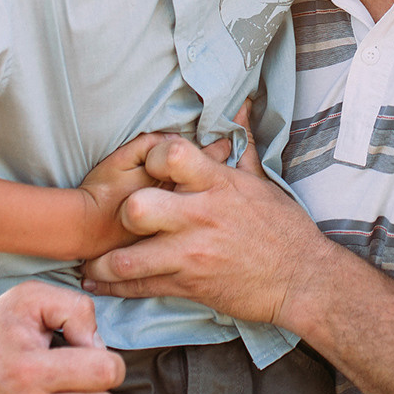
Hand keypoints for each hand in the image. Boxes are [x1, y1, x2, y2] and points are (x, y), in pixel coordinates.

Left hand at [79, 128, 335, 330]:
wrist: (302, 278)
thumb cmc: (283, 228)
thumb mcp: (262, 182)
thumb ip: (242, 144)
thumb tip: (239, 105)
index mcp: (217, 184)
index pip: (171, 155)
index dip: (151, 156)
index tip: (147, 166)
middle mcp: (200, 216)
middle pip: (138, 208)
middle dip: (123, 212)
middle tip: (118, 219)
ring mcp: (192, 254)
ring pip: (128, 258)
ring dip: (104, 262)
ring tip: (91, 262)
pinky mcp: (189, 285)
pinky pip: (140, 287)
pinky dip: (113, 287)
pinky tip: (98, 283)